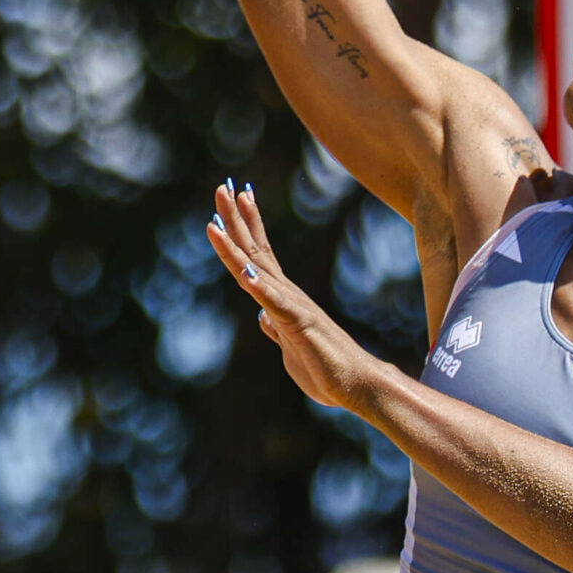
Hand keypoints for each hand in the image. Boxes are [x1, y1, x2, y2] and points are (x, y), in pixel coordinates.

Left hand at [206, 181, 383, 409]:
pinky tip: (246, 275)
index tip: (232, 199)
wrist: (356, 385)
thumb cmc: (326, 366)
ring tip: (216, 223)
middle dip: (235, 220)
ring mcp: (293, 307)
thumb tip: (262, 316)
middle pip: (255, 251)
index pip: (258, 255)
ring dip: (236, 247)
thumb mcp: (289, 346)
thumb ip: (277, 327)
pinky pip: (276, 305)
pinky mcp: (300, 325)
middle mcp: (287, 294)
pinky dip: (261, 289)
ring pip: (258, 271)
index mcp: (282, 298)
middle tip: (221, 187)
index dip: (243, 227)